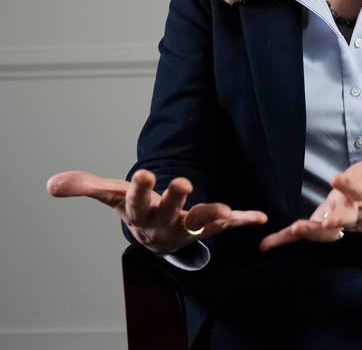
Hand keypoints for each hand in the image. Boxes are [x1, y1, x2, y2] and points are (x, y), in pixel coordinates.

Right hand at [47, 169, 267, 253]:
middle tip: (185, 183)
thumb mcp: (111, 194)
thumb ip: (85, 186)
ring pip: (199, 222)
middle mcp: (164, 221)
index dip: (141, 188)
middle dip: (176, 198)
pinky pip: (227, 226)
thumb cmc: (136, 209)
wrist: (156, 238)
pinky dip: (244, 221)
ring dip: (213, 215)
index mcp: (140, 211)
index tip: (145, 173)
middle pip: (169, 210)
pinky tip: (260, 218)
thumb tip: (52, 184)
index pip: (137, 200)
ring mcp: (187, 226)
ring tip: (226, 210)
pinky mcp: (209, 227)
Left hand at [260, 110, 361, 250]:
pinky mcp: (329, 226)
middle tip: (326, 220)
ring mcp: (341, 219)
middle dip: (336, 216)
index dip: (349, 182)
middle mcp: (355, 206)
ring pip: (327, 228)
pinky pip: (308, 234)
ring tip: (297, 230)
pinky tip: (268, 243)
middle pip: (345, 213)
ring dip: (312, 231)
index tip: (338, 178)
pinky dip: (287, 240)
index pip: (359, 183)